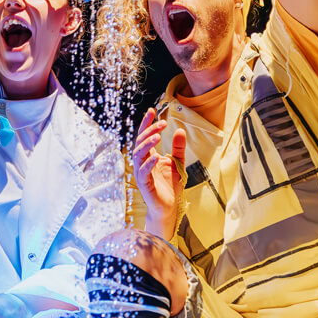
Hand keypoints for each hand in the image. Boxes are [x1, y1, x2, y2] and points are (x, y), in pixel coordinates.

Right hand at [132, 108, 185, 239]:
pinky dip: (148, 164)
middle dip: (149, 131)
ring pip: (138, 155)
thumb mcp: (178, 162)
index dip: (147, 123)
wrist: (169, 207)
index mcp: (148, 156)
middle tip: (162, 123)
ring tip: (157, 136)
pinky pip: (143, 172)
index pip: (145, 136)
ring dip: (147, 144)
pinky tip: (156, 157)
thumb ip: (178, 147)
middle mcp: (142, 163)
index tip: (152, 111)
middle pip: (140, 142)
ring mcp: (141, 173)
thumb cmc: (170, 185)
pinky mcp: (144, 185)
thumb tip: (180, 130)